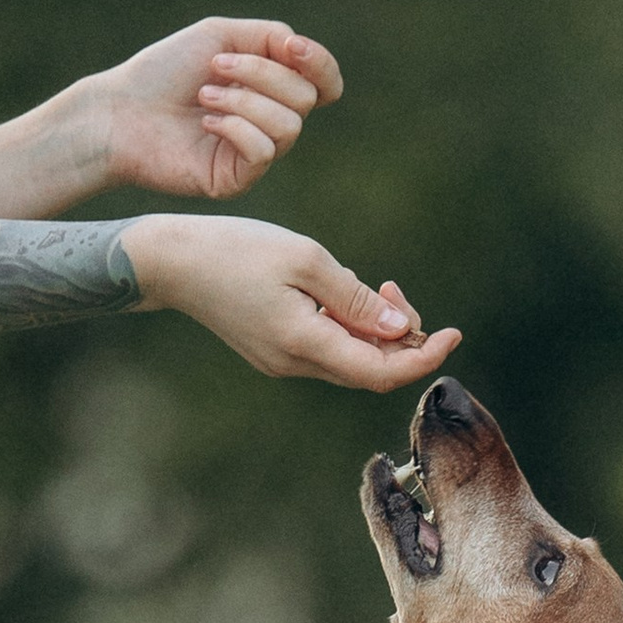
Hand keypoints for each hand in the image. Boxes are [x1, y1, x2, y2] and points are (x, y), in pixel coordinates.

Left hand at [84, 18, 342, 201]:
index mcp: (269, 86)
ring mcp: (254, 153)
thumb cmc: (163, 71)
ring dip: (244, 100)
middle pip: (306, 97)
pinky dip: (235, 128)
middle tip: (215, 68)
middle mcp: (268, 120)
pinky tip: (205, 123)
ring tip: (204, 96)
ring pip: (290, 125)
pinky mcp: (237, 179)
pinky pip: (264, 151)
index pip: (324, 82)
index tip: (291, 47)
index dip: (319, 63)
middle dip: (262, 74)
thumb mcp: (219, 36)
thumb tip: (303, 52)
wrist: (120, 111)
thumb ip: (269, 37)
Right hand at [122, 214, 460, 388]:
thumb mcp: (305, 259)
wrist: (170, 261)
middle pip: (370, 370)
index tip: (452, 333)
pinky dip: (348, 328)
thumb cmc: (235, 250)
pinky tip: (342, 294)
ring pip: (349, 361)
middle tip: (393, 291)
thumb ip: (355, 298)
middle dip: (399, 338)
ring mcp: (281, 362)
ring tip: (373, 288)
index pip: (382, 372)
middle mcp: (295, 364)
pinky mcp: (273, 351)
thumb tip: (399, 330)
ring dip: (373, 331)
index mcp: (304, 343)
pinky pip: (327, 350)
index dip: (424, 357)